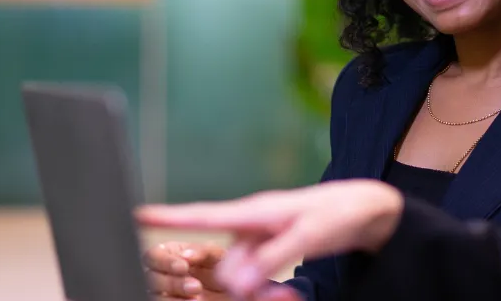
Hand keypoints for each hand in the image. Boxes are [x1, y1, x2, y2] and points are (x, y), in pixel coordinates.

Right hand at [136, 179, 404, 298]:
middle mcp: (251, 226)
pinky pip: (257, 278)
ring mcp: (260, 240)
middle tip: (279, 298)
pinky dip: (268, 290)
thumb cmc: (337, 213)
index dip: (168, 217)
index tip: (135, 214)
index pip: (202, 216)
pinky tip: (288, 295)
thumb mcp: (307, 235)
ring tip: (290, 297)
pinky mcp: (271, 252)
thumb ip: (271, 258)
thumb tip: (236, 282)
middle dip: (240, 287)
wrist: (365, 209)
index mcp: (254, 212)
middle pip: (224, 264)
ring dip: (259, 293)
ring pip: (241, 277)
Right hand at [143, 241, 227, 299]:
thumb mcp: (217, 257)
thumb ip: (204, 251)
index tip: (183, 267)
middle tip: (196, 287)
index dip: (165, 262)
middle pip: (151, 278)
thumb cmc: (220, 270)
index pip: (153, 256)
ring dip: (173, 299)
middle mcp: (161, 274)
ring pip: (155, 296)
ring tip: (197, 300)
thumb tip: (186, 255)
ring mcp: (162, 293)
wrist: (228, 292)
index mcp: (169, 255)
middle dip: (173, 283)